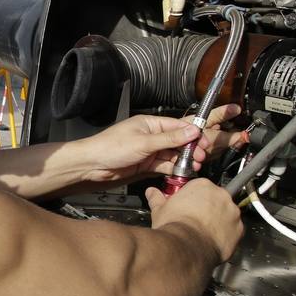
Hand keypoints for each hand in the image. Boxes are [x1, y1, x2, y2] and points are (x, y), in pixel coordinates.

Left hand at [78, 104, 245, 183]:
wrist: (92, 165)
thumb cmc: (111, 147)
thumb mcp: (144, 142)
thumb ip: (169, 139)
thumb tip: (192, 130)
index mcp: (150, 123)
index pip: (177, 126)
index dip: (192, 134)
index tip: (203, 142)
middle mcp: (151, 135)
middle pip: (178, 141)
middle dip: (190, 149)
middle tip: (200, 157)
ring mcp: (149, 150)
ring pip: (173, 155)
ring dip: (184, 160)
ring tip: (193, 166)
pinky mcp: (146, 164)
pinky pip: (164, 165)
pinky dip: (173, 169)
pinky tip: (181, 172)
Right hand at [145, 178, 243, 262]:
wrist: (185, 247)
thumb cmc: (174, 226)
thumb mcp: (160, 210)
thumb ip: (157, 198)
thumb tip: (151, 193)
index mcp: (202, 185)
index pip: (201, 187)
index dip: (195, 198)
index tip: (190, 206)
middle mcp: (221, 195)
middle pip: (217, 199)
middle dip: (209, 208)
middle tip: (197, 219)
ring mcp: (232, 212)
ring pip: (227, 215)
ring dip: (219, 221)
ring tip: (204, 232)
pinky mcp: (239, 229)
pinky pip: (234, 230)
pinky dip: (226, 235)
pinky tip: (213, 240)